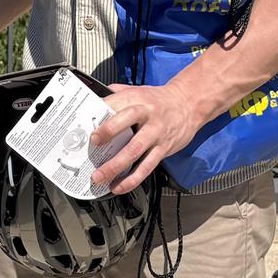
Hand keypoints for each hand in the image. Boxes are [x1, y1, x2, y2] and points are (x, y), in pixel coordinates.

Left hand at [88, 82, 205, 194]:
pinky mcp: (163, 149)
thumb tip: (93, 99)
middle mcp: (147, 114)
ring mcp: (156, 133)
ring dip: (116, 166)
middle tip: (92, 149)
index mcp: (137, 98)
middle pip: (126, 123)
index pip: (115, 103)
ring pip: (135, 151)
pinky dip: (132, 179)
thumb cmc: (160, 100)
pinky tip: (119, 186)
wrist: (189, 104)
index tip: (88, 125)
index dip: (101, 113)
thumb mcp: (138, 90)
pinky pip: (147, 166)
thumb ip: (117, 94)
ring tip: (101, 177)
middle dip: (108, 135)